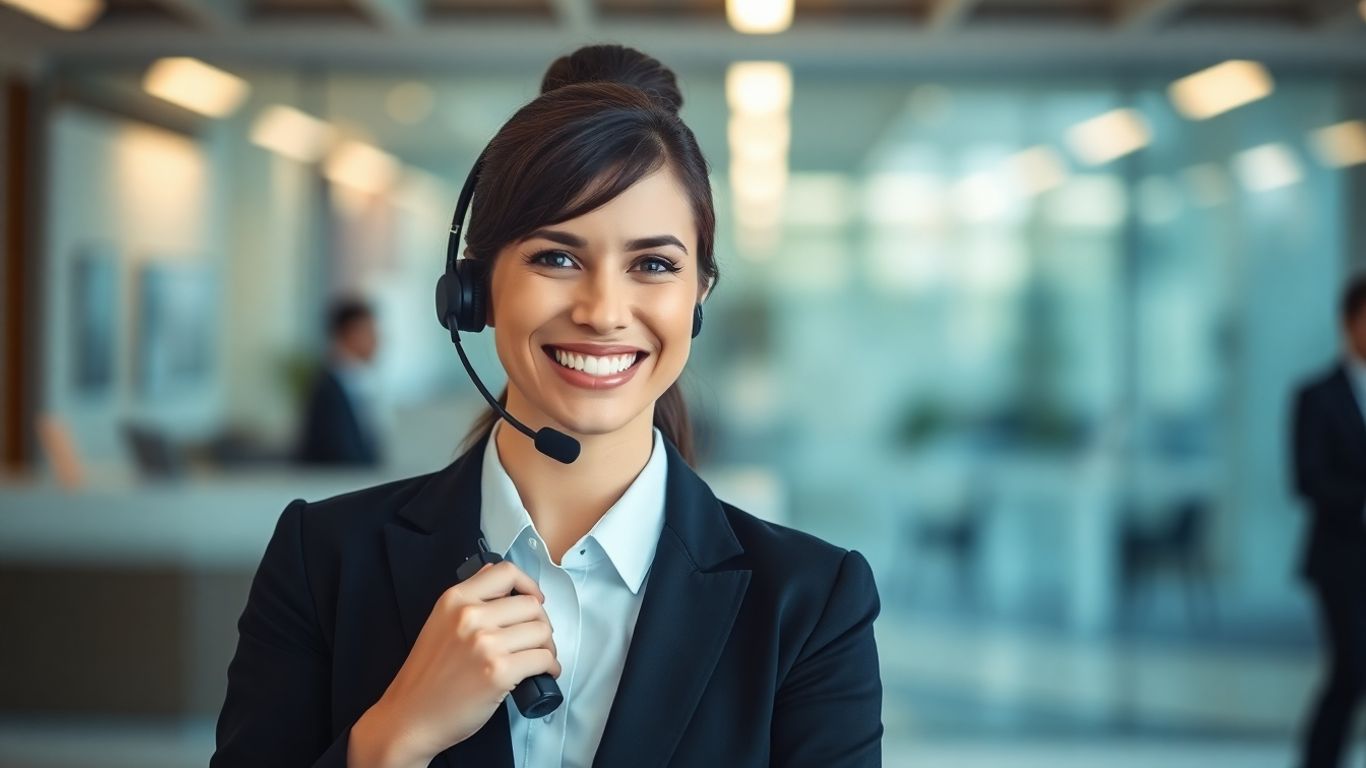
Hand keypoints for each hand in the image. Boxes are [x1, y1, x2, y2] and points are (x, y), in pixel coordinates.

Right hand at [363, 560, 560, 763]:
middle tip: (537, 640)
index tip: (534, 599)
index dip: (528, 584)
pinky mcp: (499, 672)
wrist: (409, 717)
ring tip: (540, 658)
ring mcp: (485, 643)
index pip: (506, 572)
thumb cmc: (426, 677)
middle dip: (541, 623)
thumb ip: (468, 600)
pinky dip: (550, 667)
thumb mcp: (440, 623)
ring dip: (547, 646)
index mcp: (455, 599)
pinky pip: (542, 659)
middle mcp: (470, 616)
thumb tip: (501, 582)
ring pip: (541, 631)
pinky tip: (544, 673)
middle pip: (531, 605)